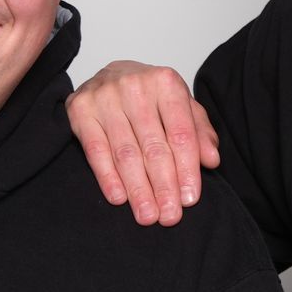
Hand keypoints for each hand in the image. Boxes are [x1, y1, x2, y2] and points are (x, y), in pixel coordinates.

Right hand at [66, 61, 219, 225]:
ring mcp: (104, 97)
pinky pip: (96, 150)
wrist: (109, 75)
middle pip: (154, 147)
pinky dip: (108, 177)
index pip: (181, 133)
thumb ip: (198, 131)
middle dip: (164, 186)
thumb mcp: (180, 105)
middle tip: (169, 216)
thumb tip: (211, 160)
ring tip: (148, 215)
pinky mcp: (80, 110)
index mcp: (165, 82)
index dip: (187, 169)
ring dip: (138, 189)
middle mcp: (135, 86)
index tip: (190, 199)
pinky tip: (119, 198)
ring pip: (126, 153)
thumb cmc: (149, 96)